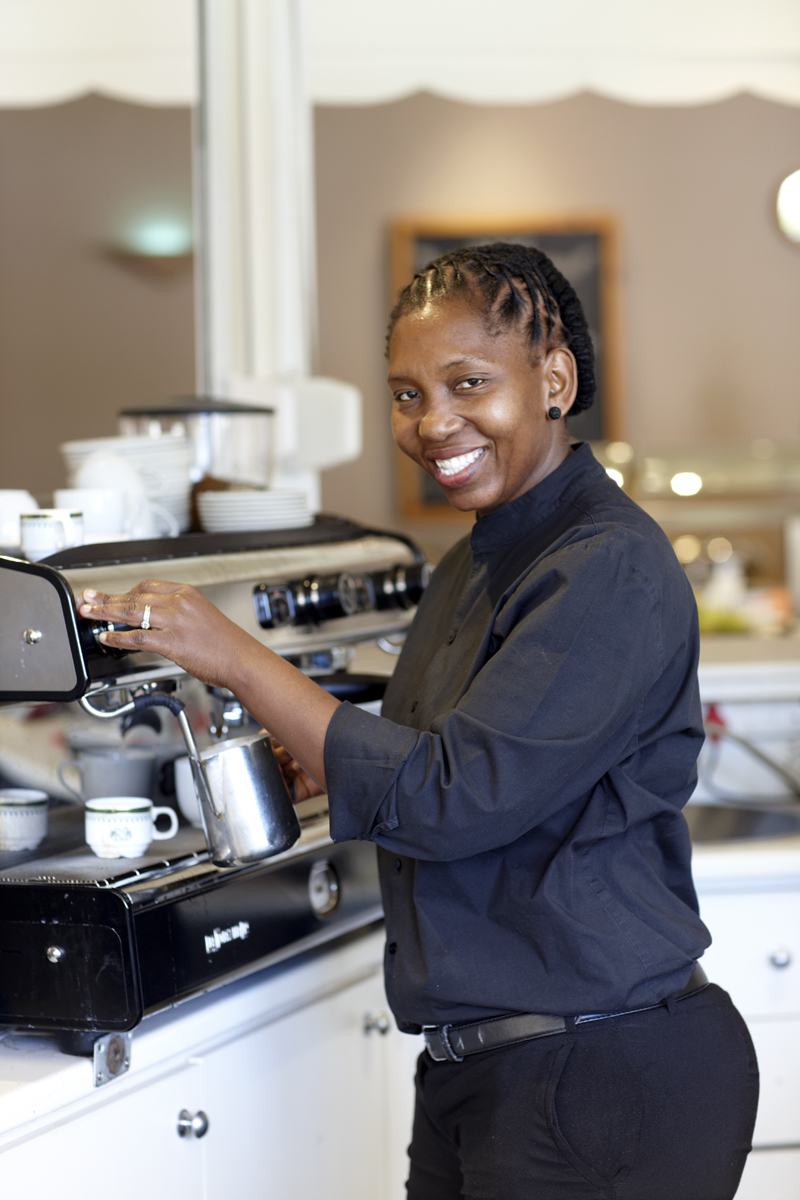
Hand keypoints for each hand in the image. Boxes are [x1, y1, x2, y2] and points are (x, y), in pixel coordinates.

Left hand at [75, 580, 340, 792]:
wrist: (243, 660)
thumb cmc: (227, 645)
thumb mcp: (203, 619)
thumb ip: (178, 616)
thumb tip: (152, 623)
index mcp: (188, 593)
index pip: (147, 586)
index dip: (124, 591)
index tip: (110, 594)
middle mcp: (180, 602)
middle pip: (134, 595)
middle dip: (106, 597)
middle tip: (87, 598)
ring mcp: (176, 621)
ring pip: (131, 612)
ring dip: (104, 613)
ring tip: (88, 613)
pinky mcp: (173, 640)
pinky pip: (137, 635)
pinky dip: (117, 636)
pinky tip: (106, 637)